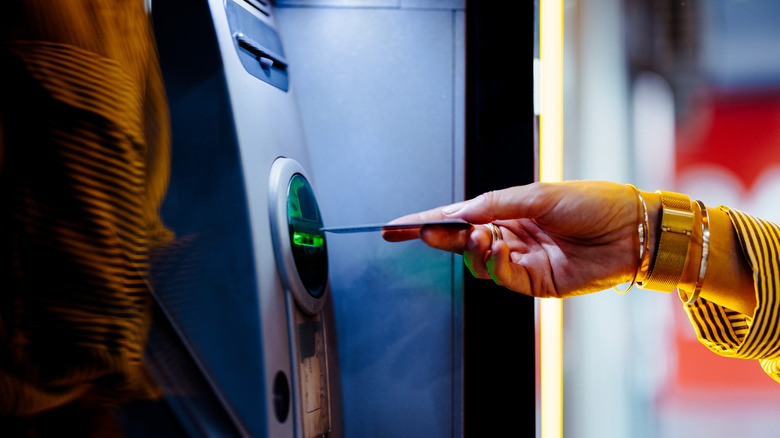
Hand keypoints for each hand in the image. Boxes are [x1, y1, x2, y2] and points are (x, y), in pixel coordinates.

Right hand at [383, 181, 641, 297]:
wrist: (634, 231)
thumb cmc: (594, 202)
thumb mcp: (539, 194)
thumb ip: (494, 204)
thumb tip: (458, 212)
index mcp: (509, 210)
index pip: (459, 216)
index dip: (427, 221)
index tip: (396, 226)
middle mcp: (511, 235)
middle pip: (462, 240)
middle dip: (439, 236)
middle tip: (422, 233)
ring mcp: (521, 260)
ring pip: (478, 261)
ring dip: (470, 249)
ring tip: (475, 235)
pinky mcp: (534, 283)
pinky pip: (502, 277)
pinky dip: (493, 264)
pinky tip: (497, 248)